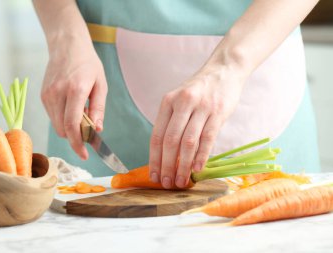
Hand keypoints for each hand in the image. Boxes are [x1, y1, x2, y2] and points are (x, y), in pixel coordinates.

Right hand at [41, 36, 107, 159]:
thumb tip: (96, 129)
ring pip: (57, 125)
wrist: (67, 45)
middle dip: (75, 137)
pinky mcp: (42, 95)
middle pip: (62, 130)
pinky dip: (63, 119)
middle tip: (88, 130)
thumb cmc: (88, 64)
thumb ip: (98, 109)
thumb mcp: (101, 84)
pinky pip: (53, 116)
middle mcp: (57, 94)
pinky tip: (71, 107)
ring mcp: (47, 95)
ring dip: (69, 128)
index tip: (85, 155)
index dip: (78, 144)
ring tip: (81, 113)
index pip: (72, 125)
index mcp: (75, 90)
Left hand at [149, 66, 245, 188]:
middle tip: (166, 183)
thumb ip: (172, 122)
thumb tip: (165, 155)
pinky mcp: (218, 112)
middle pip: (170, 140)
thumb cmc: (199, 91)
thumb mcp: (179, 100)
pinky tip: (196, 169)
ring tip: (181, 181)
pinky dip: (201, 156)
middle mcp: (182, 103)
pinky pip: (208, 138)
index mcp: (168, 102)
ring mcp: (201, 107)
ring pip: (188, 142)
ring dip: (183, 165)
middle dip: (167, 165)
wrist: (224, 70)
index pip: (157, 135)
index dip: (154, 158)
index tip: (153, 175)